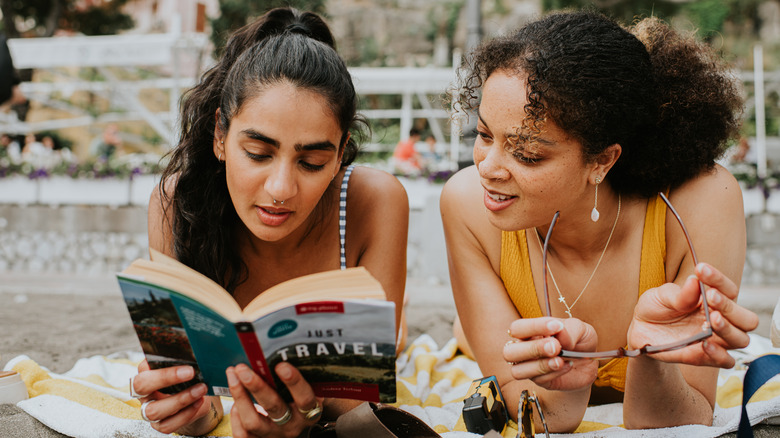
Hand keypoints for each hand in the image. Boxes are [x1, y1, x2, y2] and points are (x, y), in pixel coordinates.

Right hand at [131, 360, 217, 434]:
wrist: (195, 394)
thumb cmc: (187, 375)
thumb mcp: (184, 364)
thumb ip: (183, 357)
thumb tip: (195, 349)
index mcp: (145, 374)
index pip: (144, 373)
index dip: (163, 373)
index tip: (188, 369)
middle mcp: (144, 393)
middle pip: (141, 388)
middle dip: (166, 379)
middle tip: (192, 373)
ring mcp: (150, 410)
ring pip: (154, 411)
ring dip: (181, 399)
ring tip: (201, 389)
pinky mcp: (161, 424)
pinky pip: (168, 424)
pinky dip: (186, 414)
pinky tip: (199, 402)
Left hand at [227, 362, 323, 437]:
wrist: (298, 425)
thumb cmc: (301, 400)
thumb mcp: (309, 390)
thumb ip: (302, 376)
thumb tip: (281, 350)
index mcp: (309, 412)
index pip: (304, 399)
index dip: (294, 382)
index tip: (281, 365)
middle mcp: (292, 426)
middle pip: (274, 407)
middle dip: (256, 386)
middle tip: (243, 369)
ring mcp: (274, 435)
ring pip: (253, 422)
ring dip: (240, 397)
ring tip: (233, 376)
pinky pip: (242, 435)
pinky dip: (236, 417)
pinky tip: (235, 402)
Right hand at [504, 317, 598, 390]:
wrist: (589, 363)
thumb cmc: (579, 341)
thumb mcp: (581, 329)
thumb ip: (570, 329)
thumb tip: (560, 334)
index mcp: (529, 331)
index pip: (517, 328)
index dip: (534, 327)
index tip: (556, 326)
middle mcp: (524, 349)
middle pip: (509, 352)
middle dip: (533, 349)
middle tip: (556, 347)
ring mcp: (530, 367)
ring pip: (517, 371)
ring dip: (540, 365)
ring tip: (560, 360)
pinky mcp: (540, 381)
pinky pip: (538, 380)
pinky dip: (554, 373)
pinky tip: (568, 366)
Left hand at [628, 263, 758, 367]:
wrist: (639, 329)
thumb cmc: (656, 307)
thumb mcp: (662, 296)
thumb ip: (680, 293)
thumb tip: (695, 280)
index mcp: (713, 300)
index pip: (730, 290)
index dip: (719, 280)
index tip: (701, 269)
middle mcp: (720, 320)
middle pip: (747, 319)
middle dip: (731, 307)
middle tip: (710, 296)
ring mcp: (715, 340)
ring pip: (741, 339)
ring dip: (729, 329)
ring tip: (712, 319)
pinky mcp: (704, 357)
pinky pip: (725, 361)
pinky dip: (720, 354)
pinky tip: (706, 344)